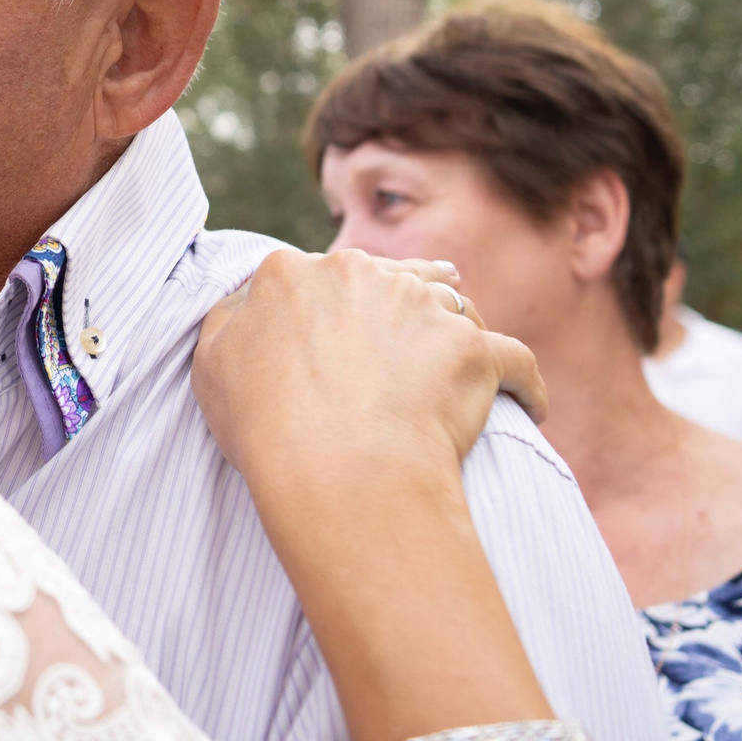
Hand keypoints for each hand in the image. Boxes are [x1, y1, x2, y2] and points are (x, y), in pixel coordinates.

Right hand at [192, 247, 547, 492]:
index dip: (331, 305)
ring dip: (457, 332)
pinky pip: (516, 362)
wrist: (338, 468)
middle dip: (399, 304)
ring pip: (454, 306)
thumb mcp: (213, 361)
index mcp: (292, 272)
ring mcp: (424, 307)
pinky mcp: (477, 349)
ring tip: (462, 370)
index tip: (340, 331)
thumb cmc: (267, 424)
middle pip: (391, 279)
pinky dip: (524, 385)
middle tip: (405, 344)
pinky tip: (528, 407)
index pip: (319, 277)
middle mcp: (361, 274)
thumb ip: (231, 319)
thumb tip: (248, 304)